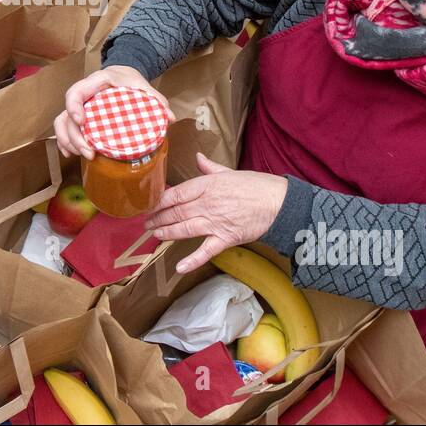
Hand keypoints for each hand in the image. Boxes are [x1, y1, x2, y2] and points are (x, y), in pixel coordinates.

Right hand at [54, 65, 173, 159]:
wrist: (122, 76)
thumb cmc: (130, 81)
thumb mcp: (143, 86)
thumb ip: (156, 100)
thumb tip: (170, 118)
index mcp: (96, 82)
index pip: (76, 92)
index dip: (74, 107)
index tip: (82, 122)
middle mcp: (83, 94)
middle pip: (67, 115)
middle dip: (74, 137)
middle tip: (89, 153)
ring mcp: (79, 106)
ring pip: (62, 123)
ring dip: (68, 142)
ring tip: (81, 156)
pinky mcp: (79, 117)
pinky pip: (64, 129)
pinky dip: (65, 142)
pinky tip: (70, 154)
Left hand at [145, 153, 286, 273]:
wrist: (279, 203)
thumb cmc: (256, 186)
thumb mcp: (230, 172)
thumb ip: (210, 167)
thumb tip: (197, 157)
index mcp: (207, 185)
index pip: (176, 193)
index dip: (160, 201)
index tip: (150, 204)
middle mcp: (207, 203)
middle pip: (176, 212)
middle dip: (158, 218)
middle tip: (146, 222)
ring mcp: (215, 222)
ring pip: (184, 229)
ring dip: (167, 233)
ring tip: (155, 235)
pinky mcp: (225, 238)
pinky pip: (205, 251)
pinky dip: (192, 260)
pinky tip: (179, 267)